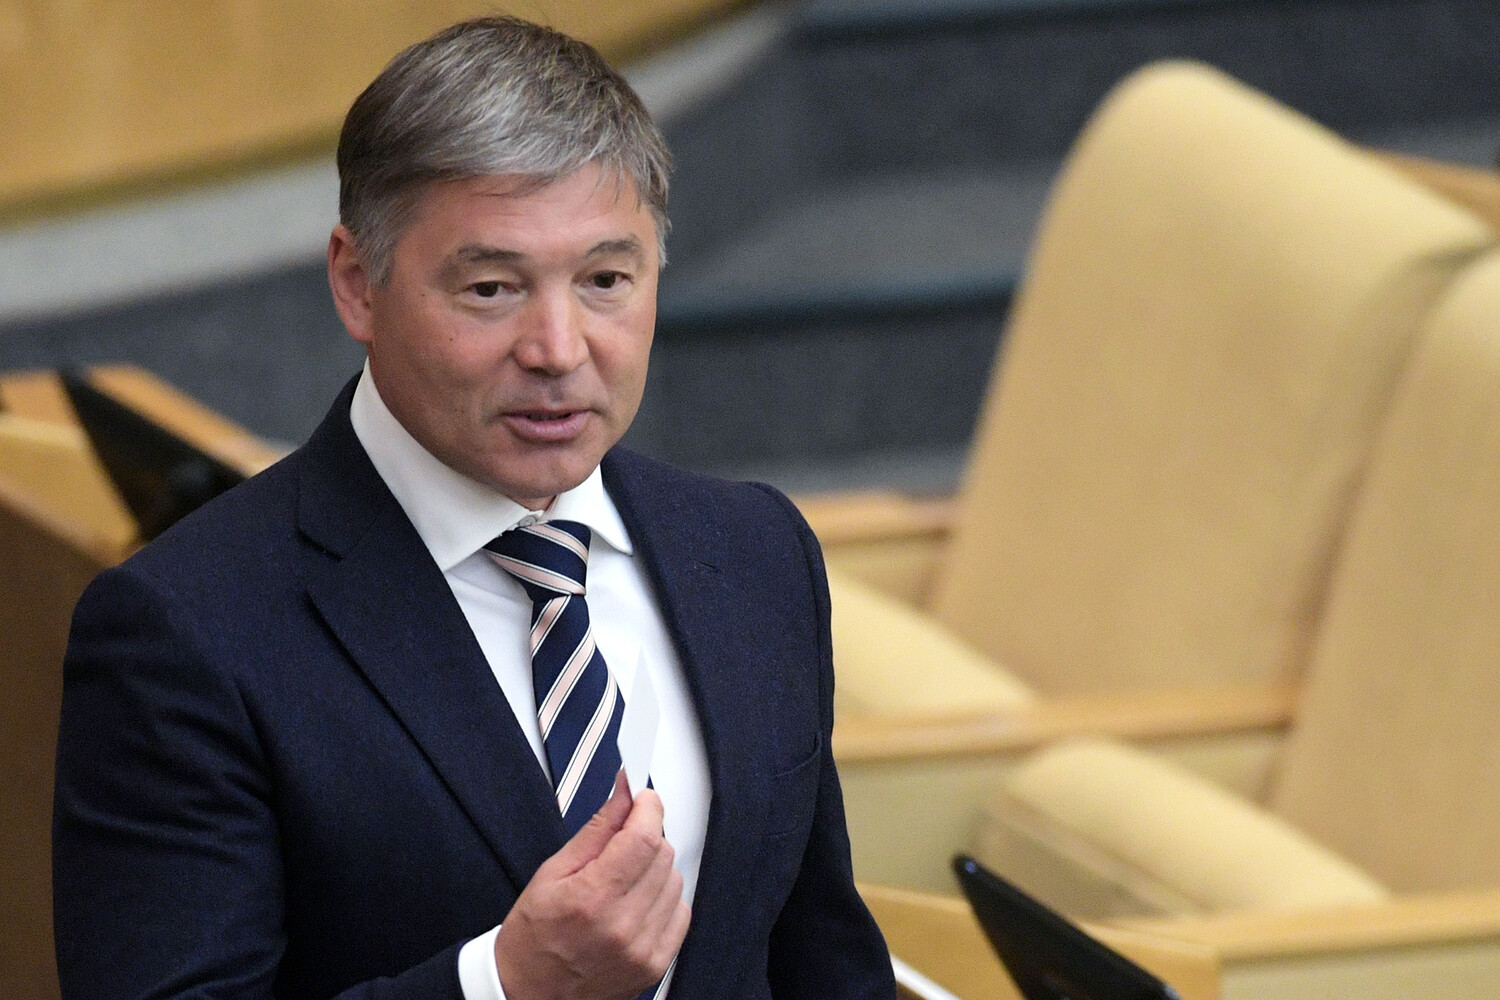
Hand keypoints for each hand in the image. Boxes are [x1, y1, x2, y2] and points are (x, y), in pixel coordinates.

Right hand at [494, 772, 689, 999]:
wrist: (529, 992)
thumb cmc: (533, 938)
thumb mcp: (552, 872)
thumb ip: (597, 830)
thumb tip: (623, 795)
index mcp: (591, 899)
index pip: (643, 837)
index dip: (648, 808)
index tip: (643, 799)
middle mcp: (622, 927)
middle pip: (663, 854)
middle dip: (646, 836)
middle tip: (621, 843)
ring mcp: (642, 949)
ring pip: (675, 879)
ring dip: (654, 869)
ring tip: (621, 882)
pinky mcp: (655, 964)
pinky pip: (681, 911)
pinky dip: (663, 899)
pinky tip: (635, 904)